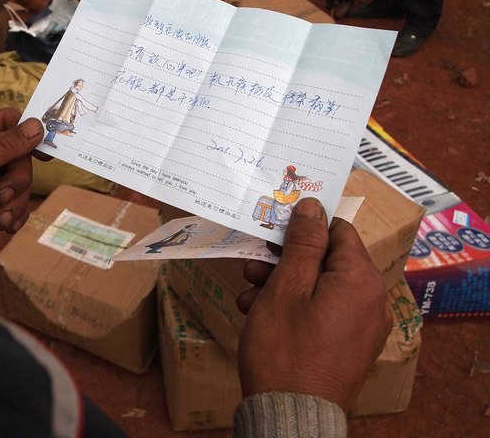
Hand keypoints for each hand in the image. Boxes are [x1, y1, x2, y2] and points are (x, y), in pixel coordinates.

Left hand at [0, 109, 43, 252]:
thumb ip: (5, 146)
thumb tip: (36, 126)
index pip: (6, 122)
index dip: (27, 133)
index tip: (44, 152)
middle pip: (19, 156)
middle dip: (16, 180)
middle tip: (1, 196)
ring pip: (19, 181)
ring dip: (14, 202)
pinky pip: (16, 202)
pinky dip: (13, 214)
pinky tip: (3, 225)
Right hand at [236, 198, 391, 410]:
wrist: (291, 416)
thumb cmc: (285, 350)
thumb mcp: (286, 287)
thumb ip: (303, 243)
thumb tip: (313, 206)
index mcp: (361, 280)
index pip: (337, 231)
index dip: (303, 227)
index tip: (273, 231)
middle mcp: (372, 300)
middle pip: (327, 260)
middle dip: (286, 259)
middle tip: (253, 265)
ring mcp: (363, 326)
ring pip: (321, 286)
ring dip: (284, 284)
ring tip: (250, 295)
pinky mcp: (351, 345)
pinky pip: (325, 311)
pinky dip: (296, 307)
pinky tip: (262, 315)